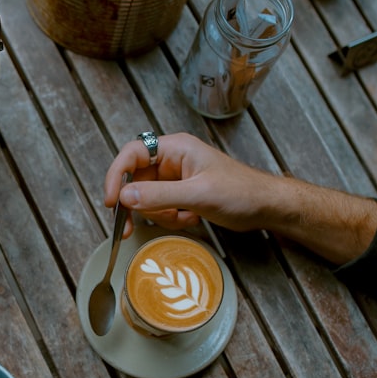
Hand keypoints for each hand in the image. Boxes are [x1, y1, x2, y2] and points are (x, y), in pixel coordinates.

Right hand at [103, 133, 277, 235]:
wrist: (265, 206)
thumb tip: (125, 196)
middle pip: (135, 181)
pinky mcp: (181, 195)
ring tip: (183, 217)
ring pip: (146, 199)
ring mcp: (175, 179)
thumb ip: (159, 195)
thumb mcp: (197, 194)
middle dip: (138, 205)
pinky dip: (171, 219)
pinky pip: (160, 208)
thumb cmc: (240, 192)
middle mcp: (171, 160)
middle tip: (129, 228)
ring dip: (160, 214)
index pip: (132, 154)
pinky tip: (191, 219)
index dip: (116, 176)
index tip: (112, 202)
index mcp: (175, 148)